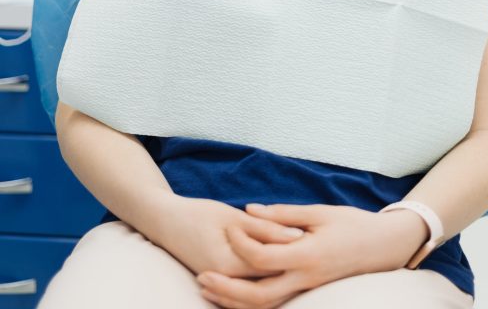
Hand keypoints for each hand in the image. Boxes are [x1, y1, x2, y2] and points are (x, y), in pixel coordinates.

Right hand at [154, 194, 306, 278]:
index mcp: (230, 263)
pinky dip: (264, 275)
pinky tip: (278, 262)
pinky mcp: (221, 281)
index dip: (295, 250)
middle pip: (271, 279)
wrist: (164, 222)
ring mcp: (223, 284)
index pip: (274, 264)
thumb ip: (264, 228)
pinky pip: (249, 283)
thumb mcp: (232, 217)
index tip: (312, 234)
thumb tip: (297, 236)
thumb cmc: (197, 214)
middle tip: (310, 244)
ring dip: (279, 272)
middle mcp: (227, 280)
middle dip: (291, 264)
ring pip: (261, 286)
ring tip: (296, 254)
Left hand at [196, 202, 426, 308]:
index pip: (263, 257)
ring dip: (234, 301)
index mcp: (307, 255)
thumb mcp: (319, 212)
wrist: (383, 246)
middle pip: (258, 297)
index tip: (228, 227)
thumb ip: (283, 214)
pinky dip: (251, 302)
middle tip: (200, 277)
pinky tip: (233, 293)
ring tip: (208, 289)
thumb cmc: (351, 224)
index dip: (241, 243)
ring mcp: (307, 290)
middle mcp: (305, 279)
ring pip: (265, 307)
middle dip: (226, 290)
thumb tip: (248, 211)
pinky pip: (275, 303)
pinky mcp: (307, 291)